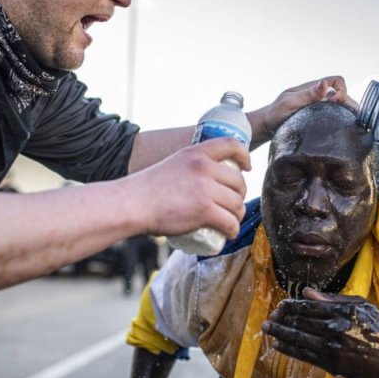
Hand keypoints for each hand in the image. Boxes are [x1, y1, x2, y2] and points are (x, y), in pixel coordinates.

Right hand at [126, 137, 249, 238]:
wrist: (132, 204)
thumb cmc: (147, 189)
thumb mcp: (174, 165)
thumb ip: (192, 169)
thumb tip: (209, 183)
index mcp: (196, 153)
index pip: (231, 144)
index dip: (244, 155)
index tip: (247, 167)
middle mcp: (204, 168)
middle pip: (238, 181)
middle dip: (240, 195)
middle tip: (232, 204)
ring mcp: (205, 189)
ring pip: (236, 204)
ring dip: (238, 215)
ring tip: (230, 220)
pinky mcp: (205, 211)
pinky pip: (230, 222)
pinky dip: (233, 230)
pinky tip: (229, 233)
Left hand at [251, 76, 353, 145]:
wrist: (266, 128)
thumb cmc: (275, 113)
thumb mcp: (290, 102)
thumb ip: (308, 94)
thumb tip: (325, 84)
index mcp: (313, 88)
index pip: (336, 81)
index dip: (341, 90)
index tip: (334, 102)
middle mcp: (318, 97)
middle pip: (342, 94)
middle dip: (349, 103)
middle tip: (348, 117)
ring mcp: (318, 108)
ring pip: (340, 106)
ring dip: (347, 112)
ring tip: (351, 123)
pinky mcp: (317, 119)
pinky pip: (334, 116)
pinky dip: (341, 120)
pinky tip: (343, 129)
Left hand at [262, 288, 378, 377]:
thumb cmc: (376, 328)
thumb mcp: (359, 305)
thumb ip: (332, 299)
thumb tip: (307, 292)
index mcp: (340, 310)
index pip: (308, 307)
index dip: (290, 306)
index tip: (280, 306)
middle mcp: (334, 327)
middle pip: (300, 322)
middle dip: (281, 320)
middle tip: (269, 318)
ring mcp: (332, 347)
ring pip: (299, 338)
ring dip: (280, 333)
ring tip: (268, 330)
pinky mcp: (331, 364)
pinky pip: (304, 355)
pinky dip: (289, 349)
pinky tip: (279, 345)